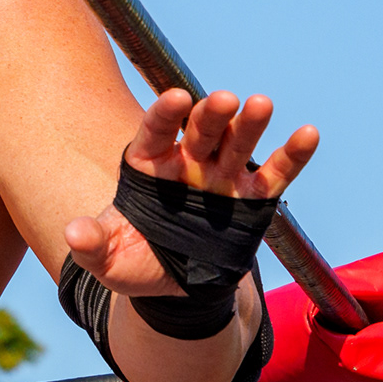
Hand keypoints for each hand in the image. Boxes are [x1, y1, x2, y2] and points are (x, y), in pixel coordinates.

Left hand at [63, 89, 318, 297]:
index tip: (175, 97)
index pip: (155, 133)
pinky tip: (308, 133)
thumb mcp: (107, 260)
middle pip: (200, 131)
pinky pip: (275, 174)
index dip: (164, 115)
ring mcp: (220, 178)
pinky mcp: (251, 199)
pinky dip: (292, 155)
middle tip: (223, 98)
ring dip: (249, 125)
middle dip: (211, 114)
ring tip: (261, 103)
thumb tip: (74, 234)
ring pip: (237, 144)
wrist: (172, 284)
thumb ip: (91, 244)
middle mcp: (187, 163)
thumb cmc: (134, 262)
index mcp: (148, 167)